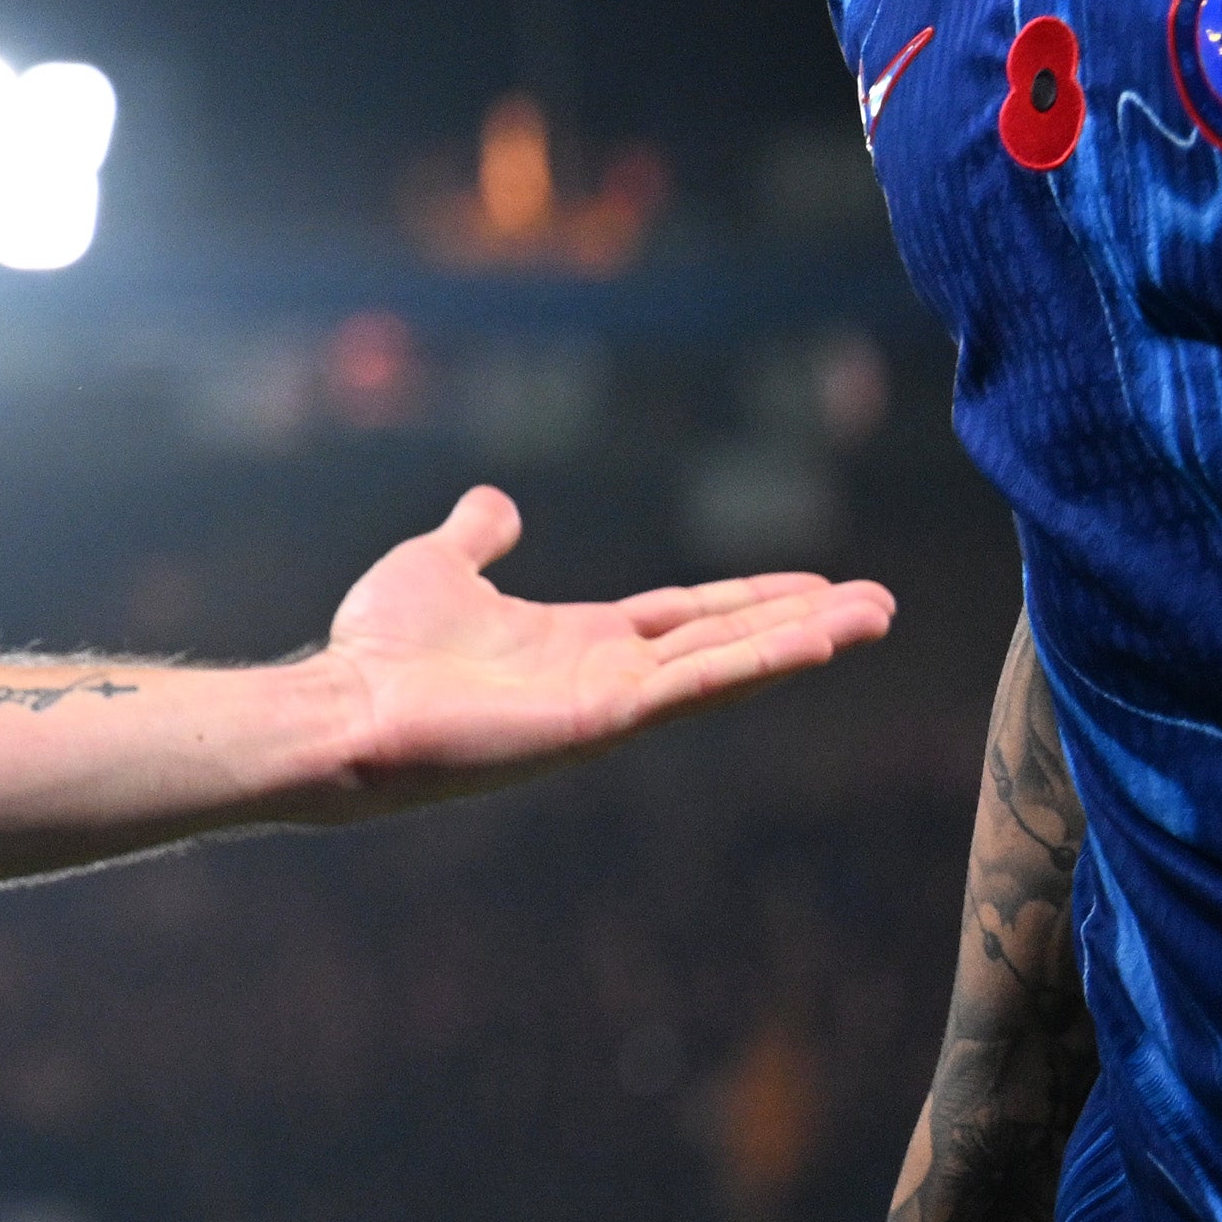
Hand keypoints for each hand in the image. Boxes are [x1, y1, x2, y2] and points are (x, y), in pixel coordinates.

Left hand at [306, 486, 896, 811]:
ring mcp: (612, 702)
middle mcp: (607, 674)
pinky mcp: (604, 719)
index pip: (685, 617)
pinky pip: (695, 685)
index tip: (815, 584)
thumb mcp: (437, 566)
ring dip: (803, 640)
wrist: (342, 707)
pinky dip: (757, 662)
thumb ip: (475, 538)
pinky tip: (814, 642)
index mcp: (578, 642)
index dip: (748, 599)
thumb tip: (499, 502)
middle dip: (801, 622)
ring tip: (874, 616)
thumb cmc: (378, 650)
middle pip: (725, 640)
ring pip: (727, 663)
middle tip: (879, 604)